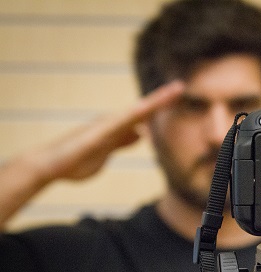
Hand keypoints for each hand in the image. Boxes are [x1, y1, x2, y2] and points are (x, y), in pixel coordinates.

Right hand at [0, 80, 184, 228]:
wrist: (49, 165)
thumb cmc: (76, 159)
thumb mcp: (108, 151)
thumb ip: (124, 141)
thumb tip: (140, 133)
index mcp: (117, 127)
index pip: (144, 114)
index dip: (161, 104)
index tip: (178, 92)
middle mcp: (112, 122)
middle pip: (142, 109)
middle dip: (161, 99)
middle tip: (180, 87)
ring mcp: (104, 128)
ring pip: (132, 113)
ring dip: (151, 104)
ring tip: (169, 94)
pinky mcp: (95, 137)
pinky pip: (115, 126)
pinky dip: (129, 118)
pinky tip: (142, 111)